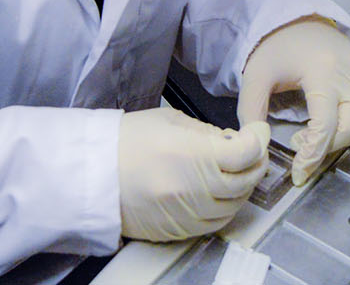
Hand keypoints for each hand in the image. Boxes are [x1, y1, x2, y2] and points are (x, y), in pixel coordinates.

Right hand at [118, 108, 269, 241]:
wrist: (91, 174)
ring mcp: (186, 213)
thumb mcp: (170, 121)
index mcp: (193, 154)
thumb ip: (207, 132)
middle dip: (255, 165)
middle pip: (245, 182)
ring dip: (241, 190)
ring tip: (235, 174)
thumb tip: (232, 141)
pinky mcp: (177, 230)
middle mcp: (194, 188)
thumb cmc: (125, 142)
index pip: (246, 152)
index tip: (257, 134)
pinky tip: (218, 194)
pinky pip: (214, 224)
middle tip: (253, 154)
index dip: (258, 140)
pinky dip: (223, 208)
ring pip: (233, 207)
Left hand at [236, 18, 349, 185]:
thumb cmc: (275, 46)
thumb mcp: (255, 77)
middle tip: (303, 147)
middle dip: (328, 147)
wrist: (294, 16)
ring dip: (345, 136)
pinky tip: (339, 119)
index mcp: (321, 72)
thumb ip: (251, 111)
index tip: (300, 172)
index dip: (313, 155)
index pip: (325, 125)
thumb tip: (255, 144)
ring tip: (318, 134)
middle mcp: (349, 72)